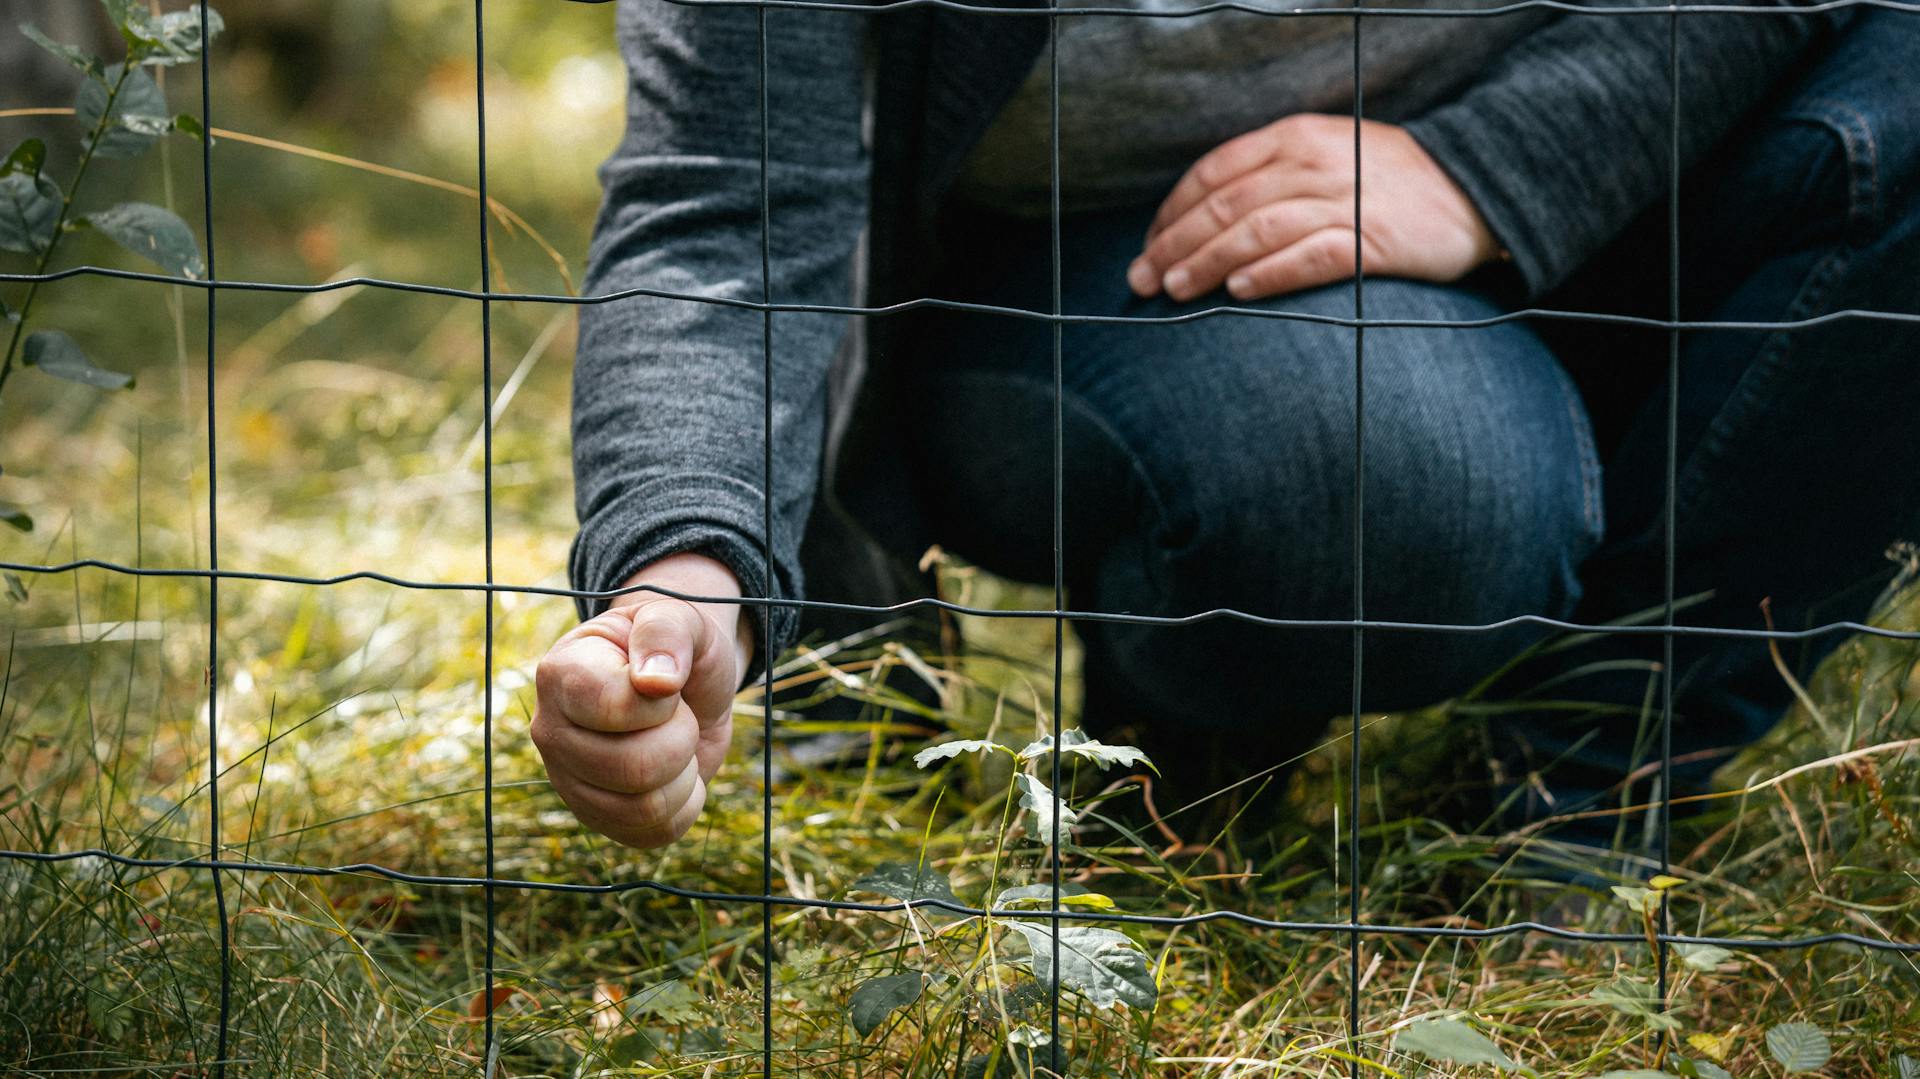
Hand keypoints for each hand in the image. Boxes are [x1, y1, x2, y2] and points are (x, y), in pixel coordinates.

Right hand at [531, 553, 752, 848]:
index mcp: (560, 674)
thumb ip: (667, 632)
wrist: (684, 685)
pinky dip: (684, 803)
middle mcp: (551, 731)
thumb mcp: (681, 619)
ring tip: (674, 741)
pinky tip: (676, 773)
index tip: (666, 681)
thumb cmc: (675, 647)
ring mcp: (568, 780)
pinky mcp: (596, 816)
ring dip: (684, 772)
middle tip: (677, 714)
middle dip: (681, 737)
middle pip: (634, 767)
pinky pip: (652, 833)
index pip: (614, 708)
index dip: (661, 701)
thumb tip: (655, 682)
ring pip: (644, 807)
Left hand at [1128, 114, 1499, 303]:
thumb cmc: (1385, 181)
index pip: (1215, 172)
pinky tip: (1239, 292)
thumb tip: (1202, 216)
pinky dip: (1271, 274)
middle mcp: (1315, 163)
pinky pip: (1313, 258)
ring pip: (1258, 231)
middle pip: (1226, 205)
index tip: (1148, 244)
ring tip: (1175, 290)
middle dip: (1176, 243)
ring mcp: (1346, 201)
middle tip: (1143, 278)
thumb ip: (1268, 176)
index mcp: (1295, 137)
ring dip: (1209, 261)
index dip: (1173, 210)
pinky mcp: (1375, 242)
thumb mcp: (1324, 155)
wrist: (1474, 188)